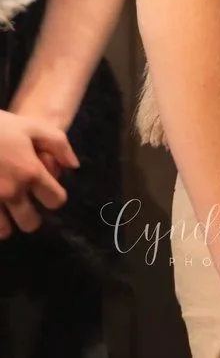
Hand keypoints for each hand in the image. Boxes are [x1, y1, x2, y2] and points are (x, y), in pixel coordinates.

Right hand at [0, 110, 70, 236]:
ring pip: (4, 230)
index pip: (55, 200)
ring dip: (7, 224)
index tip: (48, 191)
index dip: (55, 196)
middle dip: (31, 217)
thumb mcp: (34, 127)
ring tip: (6, 212)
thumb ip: (59, 146)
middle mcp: (10, 191)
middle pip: (30, 223)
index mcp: (30, 173)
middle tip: (26, 206)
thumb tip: (73, 166)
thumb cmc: (0, 127)